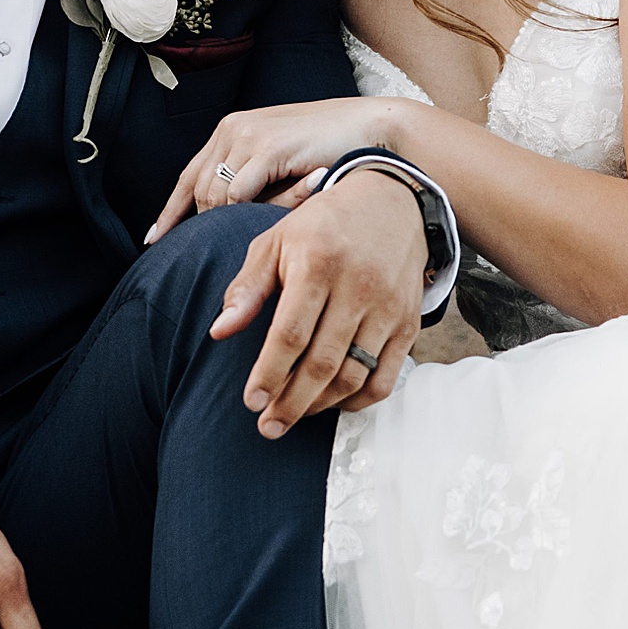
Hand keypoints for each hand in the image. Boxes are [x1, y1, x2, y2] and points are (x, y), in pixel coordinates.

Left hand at [145, 103, 337, 238]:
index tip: (154, 241)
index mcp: (232, 130)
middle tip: (197, 256)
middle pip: (197, 190)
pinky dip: (244, 216)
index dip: (170, 211)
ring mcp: (248, 135)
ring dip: (227, 223)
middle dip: (194, 226)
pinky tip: (259, 228)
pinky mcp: (267, 146)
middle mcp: (232, 129)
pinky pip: (238, 195)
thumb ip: (251, 182)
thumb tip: (223, 219)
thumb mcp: (279, 166)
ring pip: (213, 196)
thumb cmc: (331, 151)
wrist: (371, 128)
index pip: (189, 176)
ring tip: (245, 242)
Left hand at [210, 170, 428, 435]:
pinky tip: (335, 404)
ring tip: (295, 414)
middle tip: (268, 426)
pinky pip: (386, 377)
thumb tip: (219, 331)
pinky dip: (360, 401)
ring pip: (354, 375)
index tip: (251, 401)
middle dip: (291, 403)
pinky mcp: (408, 322)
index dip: (269, 374)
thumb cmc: (322, 225)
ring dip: (321, 405)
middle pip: (322, 363)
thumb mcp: (276, 241)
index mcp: (318, 263)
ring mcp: (387, 307)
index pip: (290, 334)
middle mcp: (357, 286)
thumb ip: (247, 287)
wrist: (391, 201)